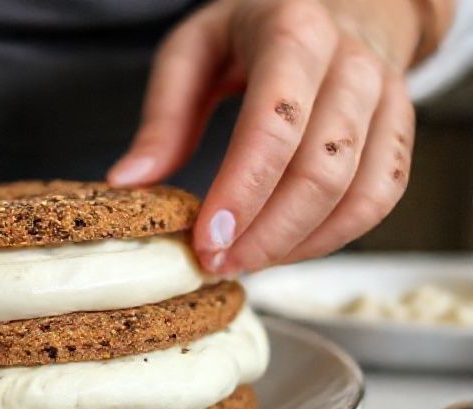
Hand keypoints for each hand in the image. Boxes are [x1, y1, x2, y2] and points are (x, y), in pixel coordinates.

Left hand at [109, 0, 451, 273]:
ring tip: (245, 262)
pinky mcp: (400, 130)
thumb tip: (128, 182)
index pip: (274, 125)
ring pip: (358, 191)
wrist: (334, 2)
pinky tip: (287, 250)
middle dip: (267, 232)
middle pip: (322, 168)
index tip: (207, 240)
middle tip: (217, 263)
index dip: (242, 192)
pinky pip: (381, 198)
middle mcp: (351, 65)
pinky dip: (334, 237)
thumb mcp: (193, 51)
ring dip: (299, 242)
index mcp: (294, 34)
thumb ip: (162, 116)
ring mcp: (386, 98)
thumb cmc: (251, 30)